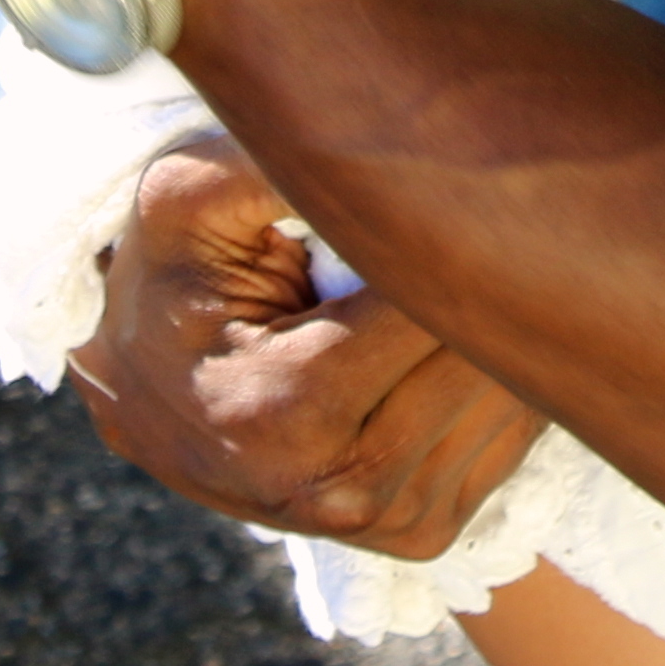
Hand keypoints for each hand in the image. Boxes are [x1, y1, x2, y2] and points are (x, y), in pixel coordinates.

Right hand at [77, 146, 552, 552]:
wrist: (152, 392)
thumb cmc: (176, 276)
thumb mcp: (187, 198)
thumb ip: (267, 159)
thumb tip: (368, 132)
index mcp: (278, 411)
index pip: (426, 309)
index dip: (453, 235)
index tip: (473, 179)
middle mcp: (335, 488)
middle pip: (480, 360)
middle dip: (492, 277)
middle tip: (501, 207)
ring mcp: (382, 521)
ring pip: (511, 403)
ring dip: (508, 328)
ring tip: (476, 263)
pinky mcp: (419, 533)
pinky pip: (512, 442)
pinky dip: (509, 382)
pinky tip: (463, 333)